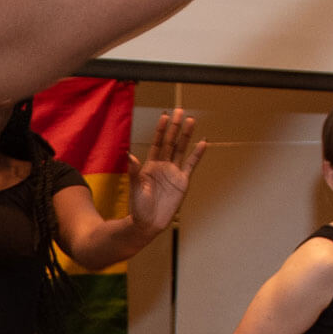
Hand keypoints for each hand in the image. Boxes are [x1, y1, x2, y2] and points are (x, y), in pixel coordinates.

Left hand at [127, 110, 208, 230]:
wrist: (148, 223)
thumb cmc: (138, 206)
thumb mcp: (135, 187)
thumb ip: (134, 171)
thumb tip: (129, 156)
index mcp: (150, 164)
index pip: (157, 142)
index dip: (161, 129)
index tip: (165, 115)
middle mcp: (163, 165)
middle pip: (171, 142)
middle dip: (175, 126)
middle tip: (180, 111)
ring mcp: (174, 172)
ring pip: (181, 150)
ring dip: (186, 136)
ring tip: (191, 121)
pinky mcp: (182, 182)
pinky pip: (191, 165)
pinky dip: (197, 154)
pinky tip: (203, 143)